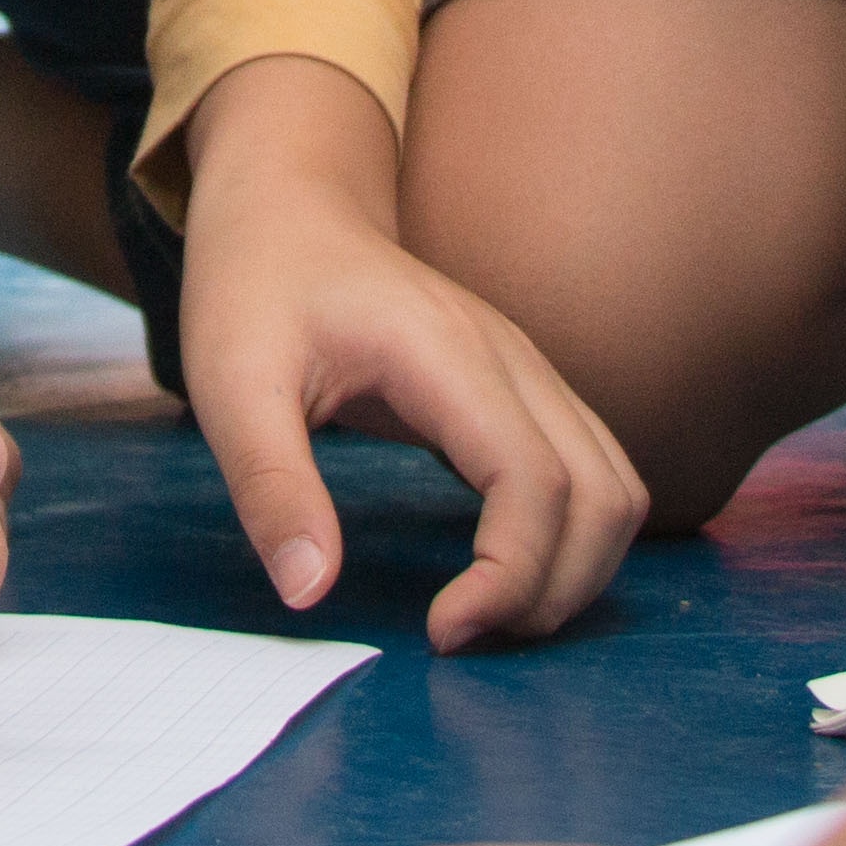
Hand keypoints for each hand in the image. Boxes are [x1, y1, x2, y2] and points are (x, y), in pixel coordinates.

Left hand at [176, 56, 643, 646]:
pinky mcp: (525, 392)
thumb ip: (270, 486)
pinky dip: (574, 540)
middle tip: (463, 637)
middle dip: (555, 592)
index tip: (443, 632)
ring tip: (486, 615)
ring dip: (576, 571)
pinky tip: (501, 573)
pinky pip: (594, 474)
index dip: (511, 576)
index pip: (537, 482)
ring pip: (617, 489)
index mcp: (448, 354)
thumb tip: (309, 593)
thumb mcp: (229, 386)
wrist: (288, 208)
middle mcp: (513, 359)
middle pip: (604, 497)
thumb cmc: (255, 287)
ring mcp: (530, 372)